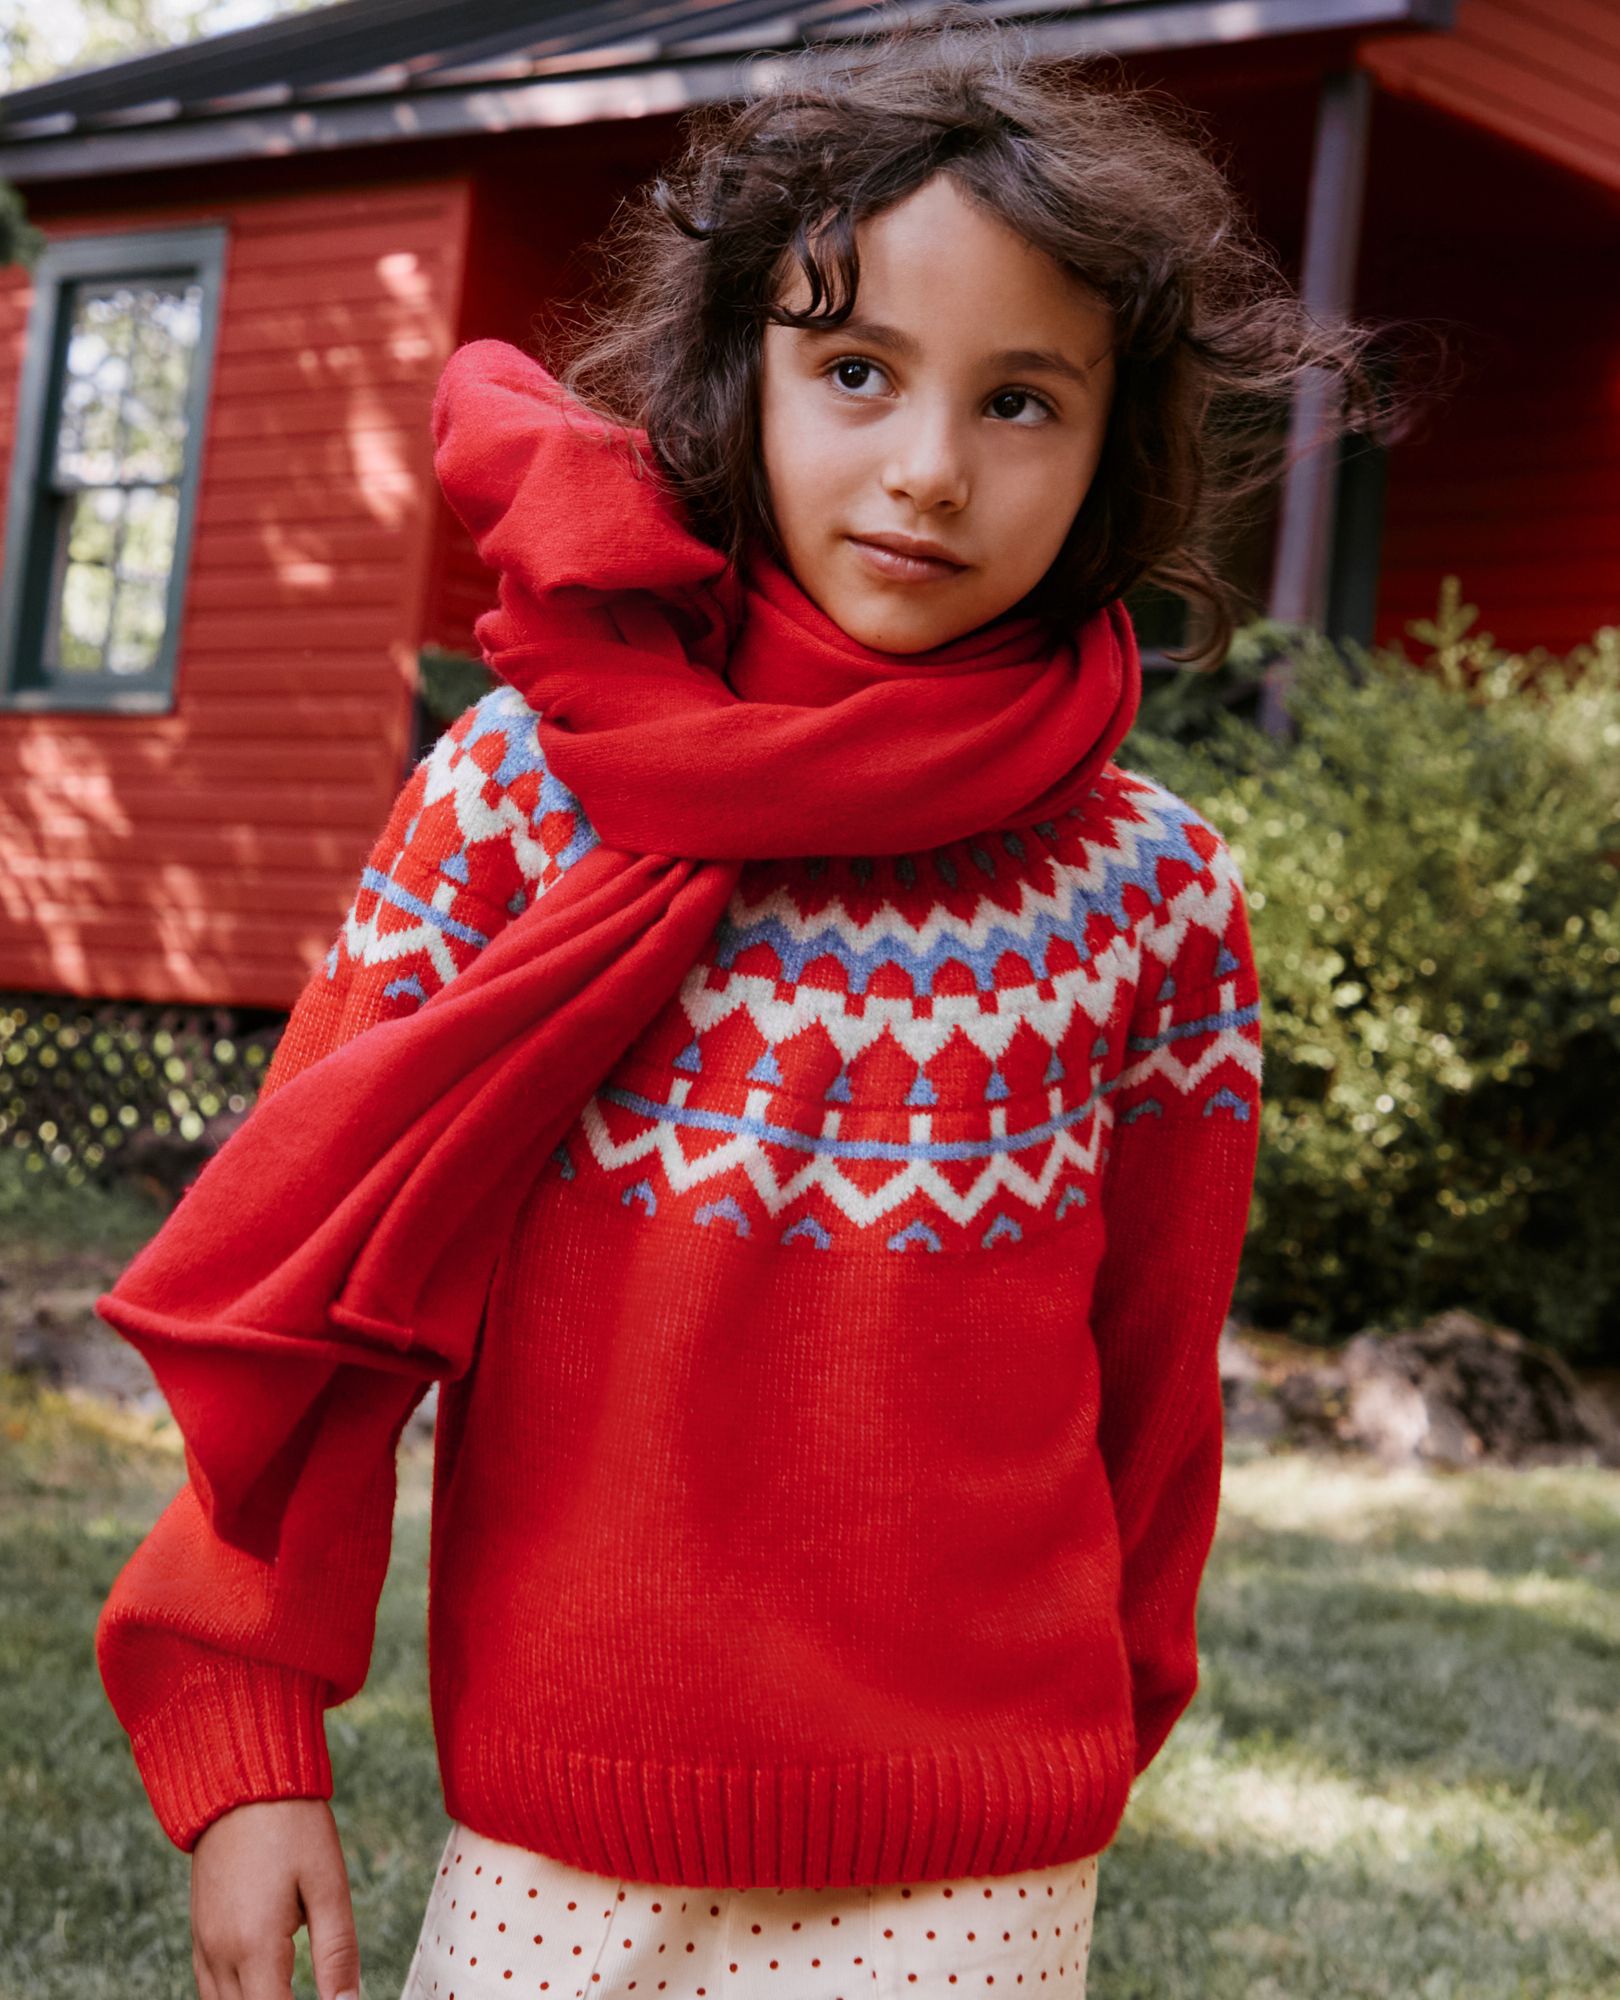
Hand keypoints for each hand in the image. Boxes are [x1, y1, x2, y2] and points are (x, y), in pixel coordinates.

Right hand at [190, 1798, 361, 1999]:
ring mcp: (204, 1944)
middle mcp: (220, 1954)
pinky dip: (234, 1998)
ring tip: (290, 1991)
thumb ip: (337, 1951)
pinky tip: (261, 1989)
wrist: (243, 1780)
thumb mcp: (328, 1883)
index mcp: (254, 1946)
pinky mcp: (199, 1931)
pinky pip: (209, 1988)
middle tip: (317, 1994)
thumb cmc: (292, 1825)